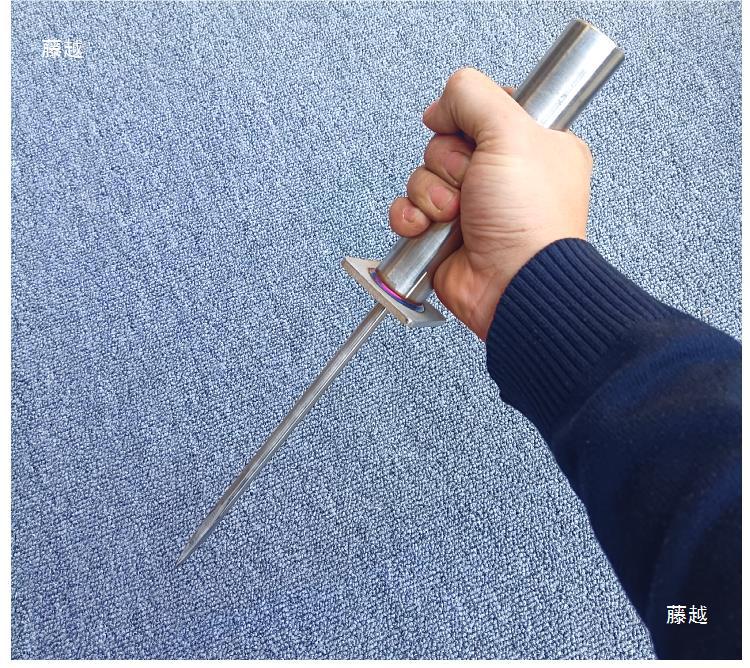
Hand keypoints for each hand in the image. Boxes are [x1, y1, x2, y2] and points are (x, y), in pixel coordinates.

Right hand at [389, 68, 592, 339]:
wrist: (513, 284)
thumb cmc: (530, 219)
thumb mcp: (512, 131)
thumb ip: (473, 96)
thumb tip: (441, 105)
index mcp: (532, 145)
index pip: (484, 110)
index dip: (469, 118)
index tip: (475, 133)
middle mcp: (500, 174)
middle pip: (445, 143)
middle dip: (448, 163)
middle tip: (472, 183)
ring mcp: (470, 205)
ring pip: (422, 175)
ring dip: (430, 193)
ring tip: (455, 214)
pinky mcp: (442, 233)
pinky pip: (407, 209)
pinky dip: (410, 216)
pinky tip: (426, 227)